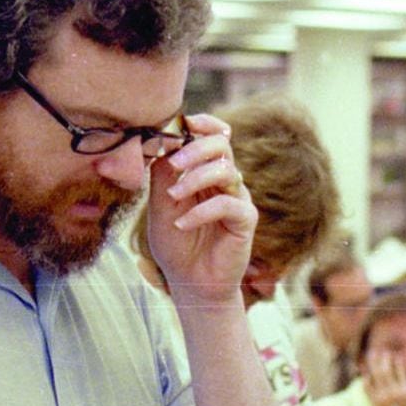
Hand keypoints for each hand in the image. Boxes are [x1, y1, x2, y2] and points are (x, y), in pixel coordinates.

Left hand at [146, 114, 255, 303]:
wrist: (190, 282)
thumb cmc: (176, 245)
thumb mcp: (160, 205)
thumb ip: (162, 174)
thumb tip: (162, 142)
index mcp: (205, 172)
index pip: (212, 136)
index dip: (202, 124)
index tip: (183, 123)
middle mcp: (225, 181)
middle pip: (222, 146)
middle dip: (195, 149)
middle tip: (173, 165)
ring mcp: (237, 198)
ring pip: (226, 170)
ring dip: (195, 179)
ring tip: (173, 198)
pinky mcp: (245, 219)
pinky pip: (227, 204)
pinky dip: (201, 211)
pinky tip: (182, 224)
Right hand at [363, 349, 405, 405]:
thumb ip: (374, 397)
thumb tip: (367, 381)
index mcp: (375, 403)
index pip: (366, 384)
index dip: (364, 373)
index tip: (364, 364)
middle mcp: (383, 397)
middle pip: (376, 374)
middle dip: (374, 362)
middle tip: (373, 352)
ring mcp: (395, 393)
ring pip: (387, 372)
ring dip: (385, 360)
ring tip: (386, 353)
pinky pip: (400, 373)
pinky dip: (398, 364)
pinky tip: (397, 358)